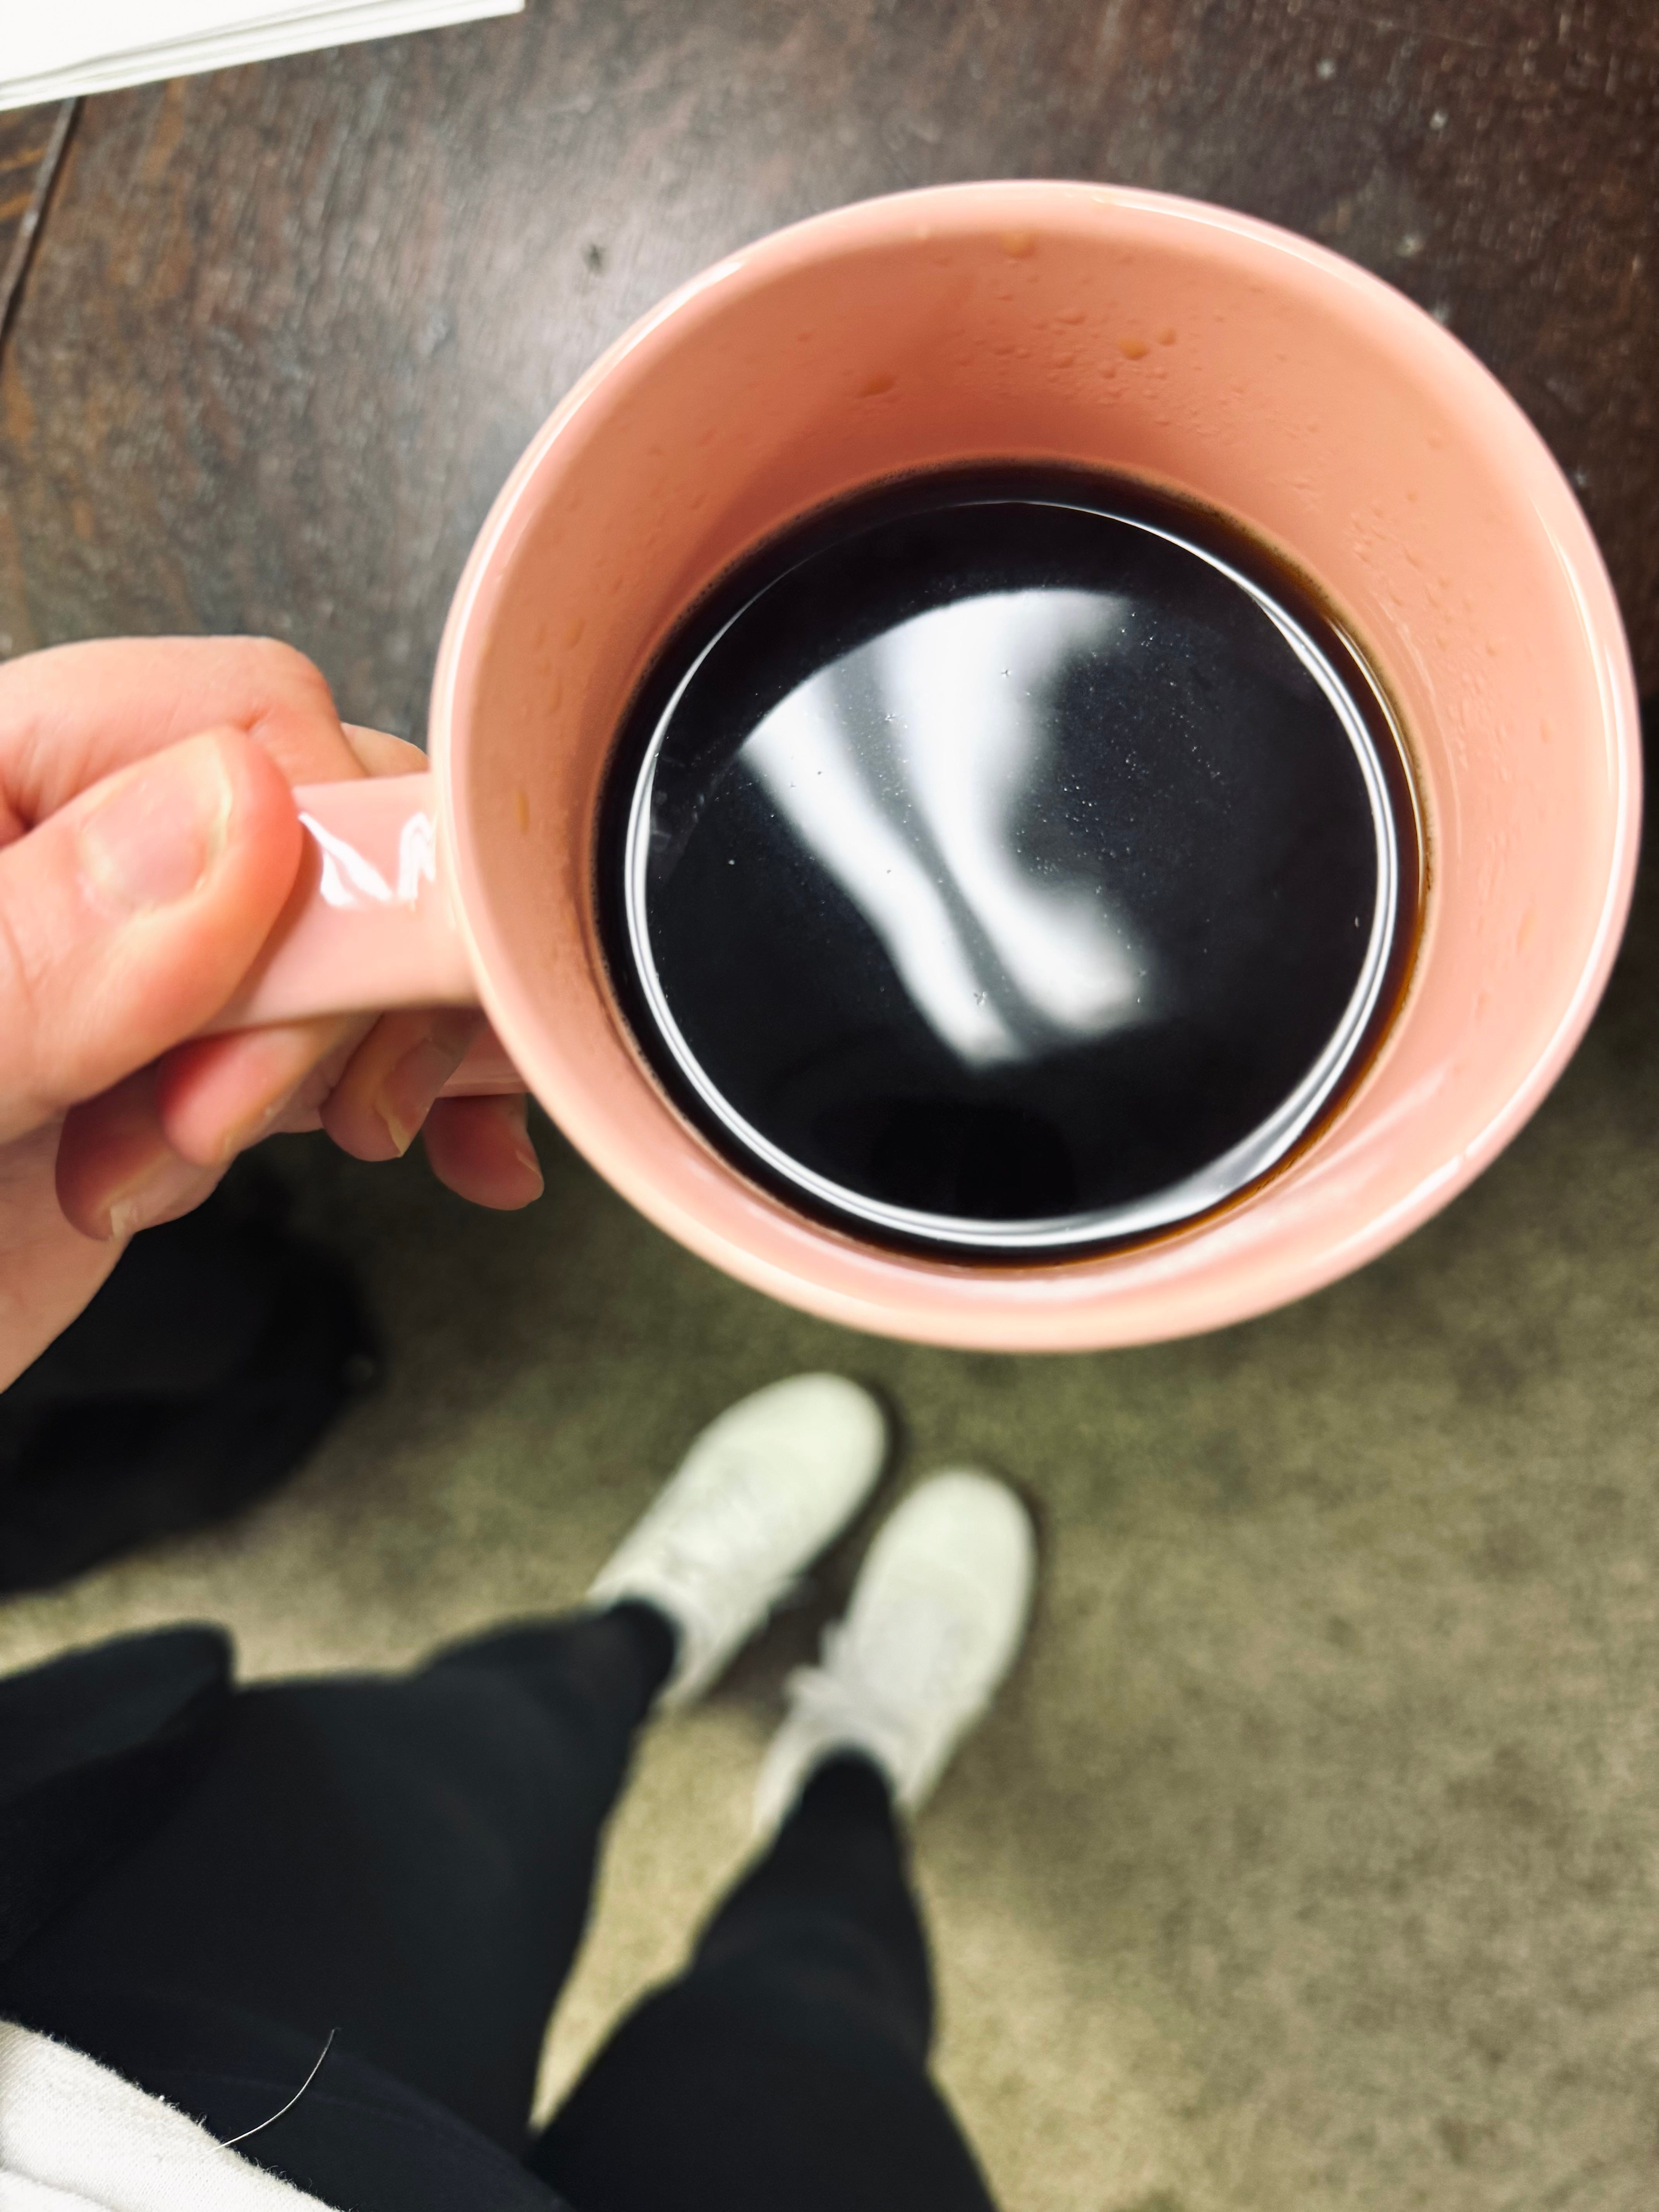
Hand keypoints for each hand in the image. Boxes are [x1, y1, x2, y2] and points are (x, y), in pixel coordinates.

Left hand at [0, 636, 542, 1389]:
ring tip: (282, 1158)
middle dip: (320, 994)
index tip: (250, 1059)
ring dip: (377, 1049)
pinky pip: (361, 1017)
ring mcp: (144, 958)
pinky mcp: (191, 1058)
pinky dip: (430, 1079)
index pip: (234, 721)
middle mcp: (74, 847)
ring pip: (368, 921)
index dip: (303, 878)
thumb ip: (28, 955)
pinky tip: (458, 1150)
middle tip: (203, 1134)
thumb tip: (238, 819)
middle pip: (326, 818)